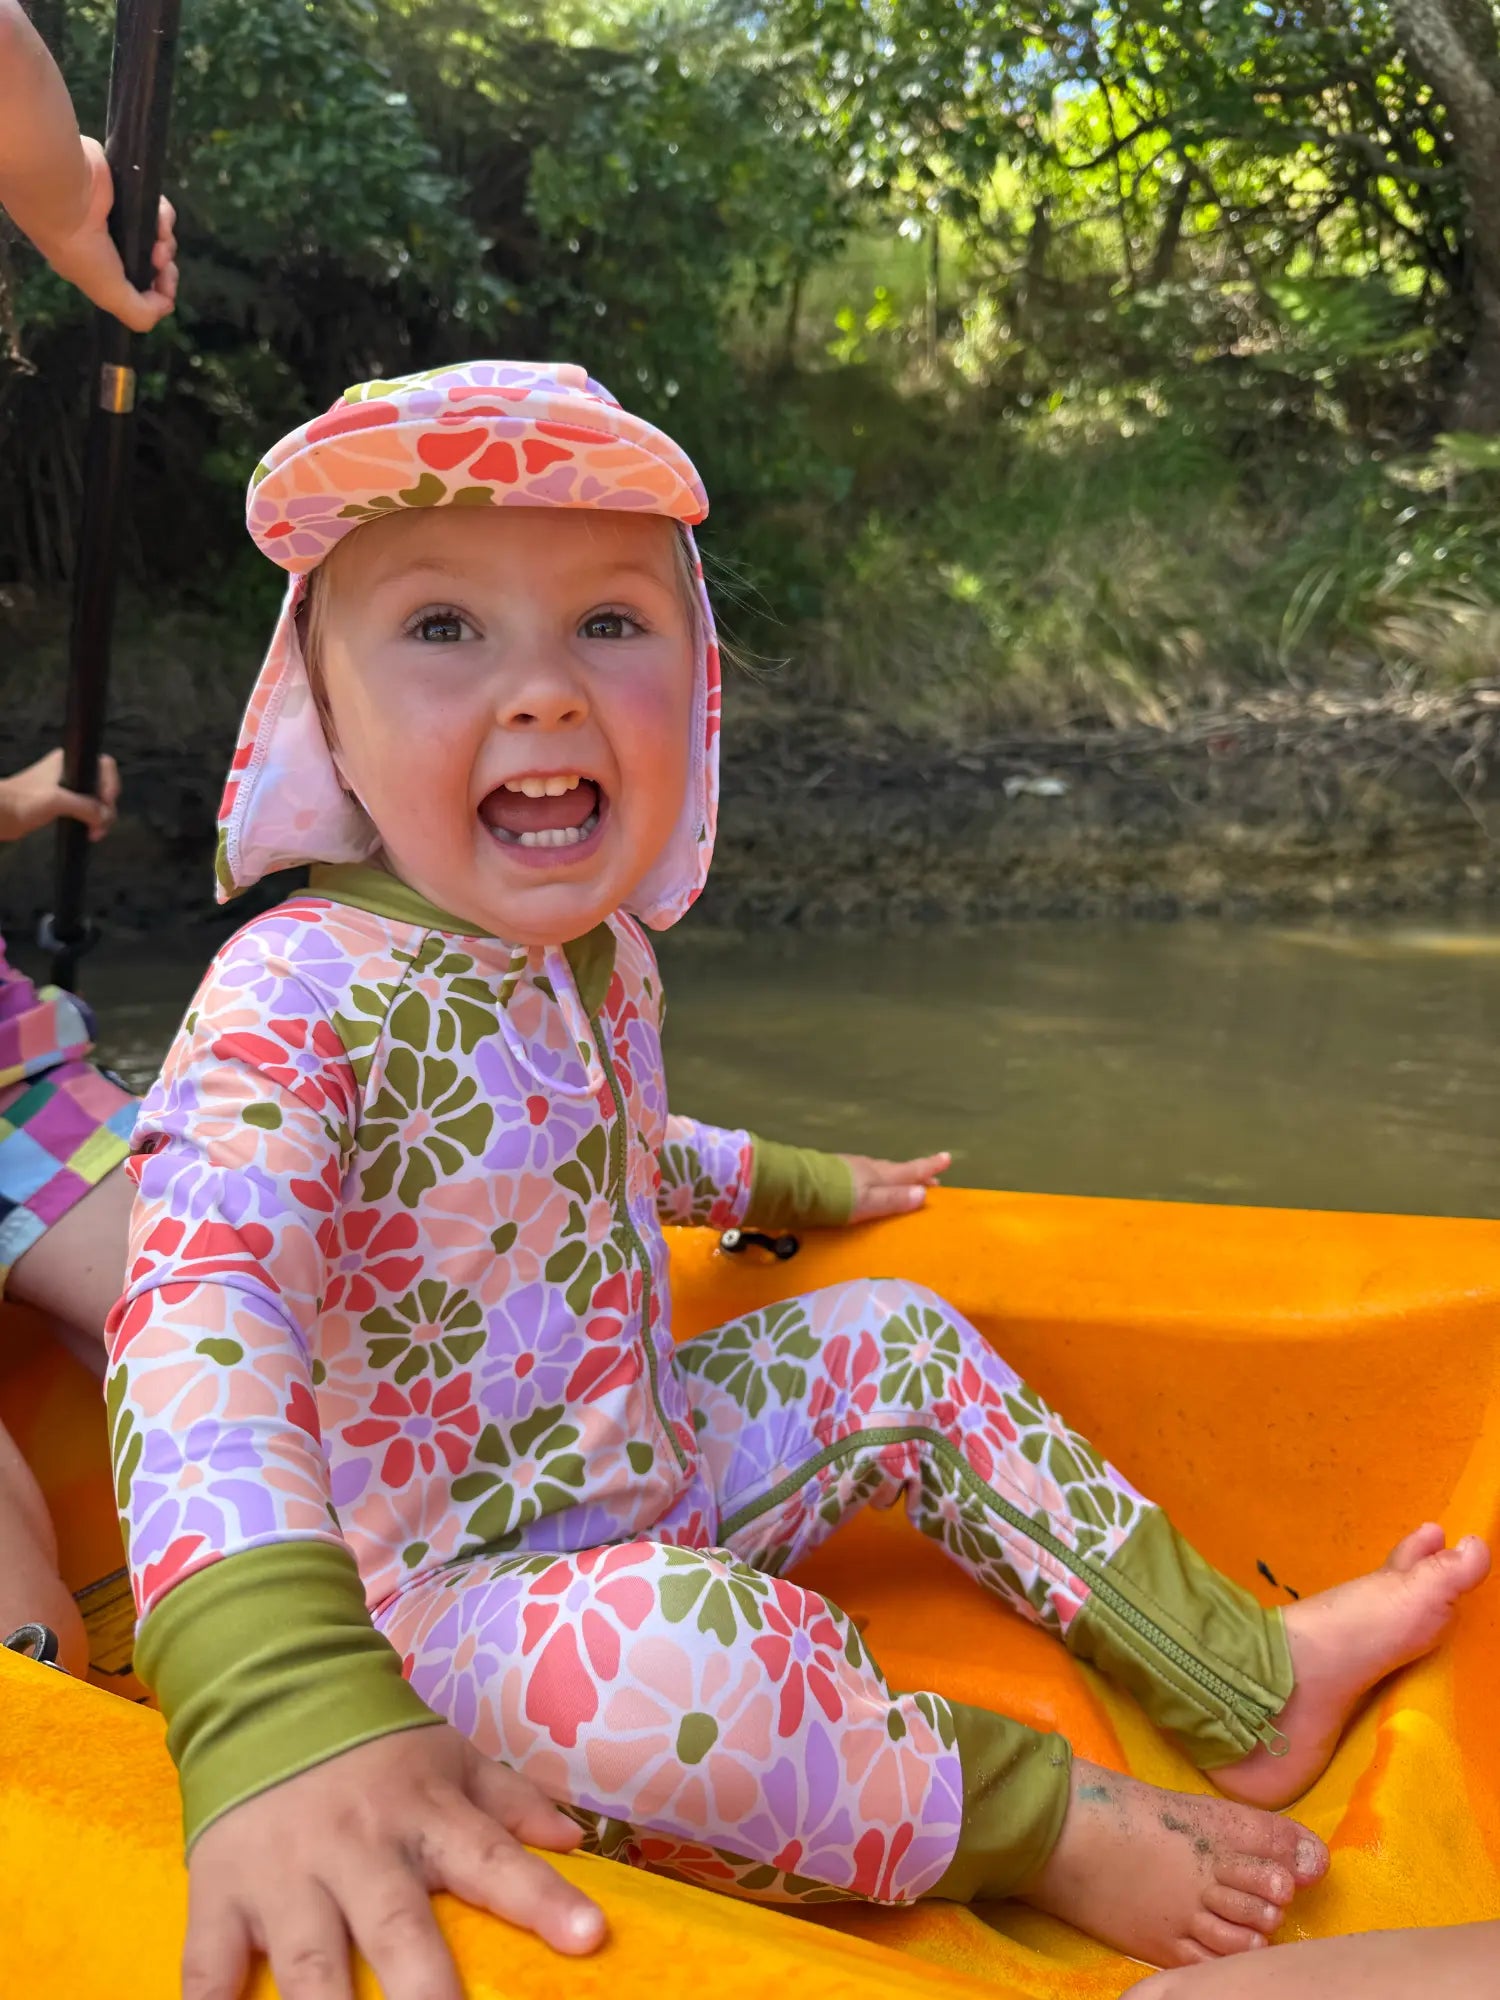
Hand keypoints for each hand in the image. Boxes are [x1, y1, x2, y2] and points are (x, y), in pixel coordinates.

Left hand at [0, 748, 118, 842]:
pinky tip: (90, 832)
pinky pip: (86, 811)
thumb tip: (106, 817)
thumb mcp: (58, 801)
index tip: (106, 802)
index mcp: (68, 762)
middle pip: (102, 786)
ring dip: (100, 817)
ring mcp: (67, 789)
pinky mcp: (62, 805)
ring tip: (95, 834)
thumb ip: (86, 807)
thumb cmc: (23, 801)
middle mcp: (70, 772)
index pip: (103, 766)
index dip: (110, 783)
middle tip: (100, 825)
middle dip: (106, 806)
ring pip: (96, 801)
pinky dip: (91, 821)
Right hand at [38, 137, 176, 331]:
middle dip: (165, 270)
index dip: (158, 294)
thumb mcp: (107, 291)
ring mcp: (120, 221)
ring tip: (158, 241)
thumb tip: (166, 307)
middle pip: (154, 266)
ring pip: (159, 239)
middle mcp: (109, 248)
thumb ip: (138, 312)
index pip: (138, 289)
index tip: (165, 293)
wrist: (64, 190)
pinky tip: (156, 217)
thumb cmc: (80, 245)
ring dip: (165, 242)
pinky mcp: (128, 195)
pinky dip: (163, 217)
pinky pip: (158, 211)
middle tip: (161, 263)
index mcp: (99, 271)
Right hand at [182, 1725, 605, 1999]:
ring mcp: (285, 1876)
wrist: (267, 1688)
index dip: (541, 1899)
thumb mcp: (448, 1757)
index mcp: (423, 1813)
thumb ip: (511, 1801)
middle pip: (397, 1928)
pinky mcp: (220, 1894)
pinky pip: (210, 1966)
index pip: (492, 1858)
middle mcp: (358, 1848)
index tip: (589, 1936)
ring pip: (310, 1963)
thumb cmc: (372, 1743)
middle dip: (426, 1991)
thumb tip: (574, 1841)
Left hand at [841, 1150, 950, 1222]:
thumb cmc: (836, 1197)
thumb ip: (894, 1199)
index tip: (947, 1158)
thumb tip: (924, 1193)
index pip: (911, 1170)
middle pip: (897, 1171)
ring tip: (903, 1185)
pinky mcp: (833, 1175)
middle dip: (916, 1175)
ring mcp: (849, 1169)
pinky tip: (868, 1188)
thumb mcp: (869, 1202)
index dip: (929, 1167)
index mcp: (880, 1175)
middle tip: (933, 1181)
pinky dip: (875, 1182)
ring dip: (895, 1179)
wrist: (797, 1187)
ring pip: (880, 1172)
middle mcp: (868, 1168)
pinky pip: (863, 1177)